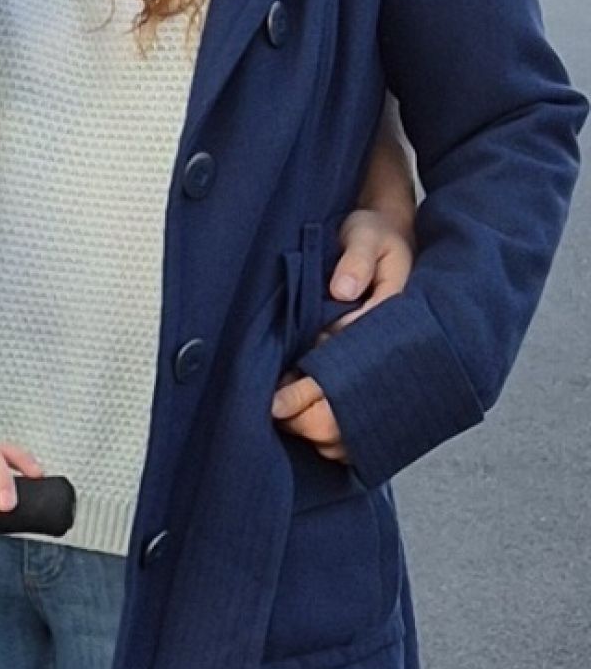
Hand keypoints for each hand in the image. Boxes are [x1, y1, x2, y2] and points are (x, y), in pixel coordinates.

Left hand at [269, 200, 412, 460]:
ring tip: (286, 412)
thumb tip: (342, 290)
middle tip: (275, 407)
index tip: (280, 397)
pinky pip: (359, 428)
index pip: (354, 370)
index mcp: (392, 322)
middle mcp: (393, 354)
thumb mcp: (367, 235)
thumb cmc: (373, 236)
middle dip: (311, 416)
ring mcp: (389, 372)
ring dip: (319, 430)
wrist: (388, 237)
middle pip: (354, 409)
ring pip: (357, 427)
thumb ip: (356, 258)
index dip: (314, 389)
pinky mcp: (380, 379)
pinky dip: (331, 434)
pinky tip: (304, 420)